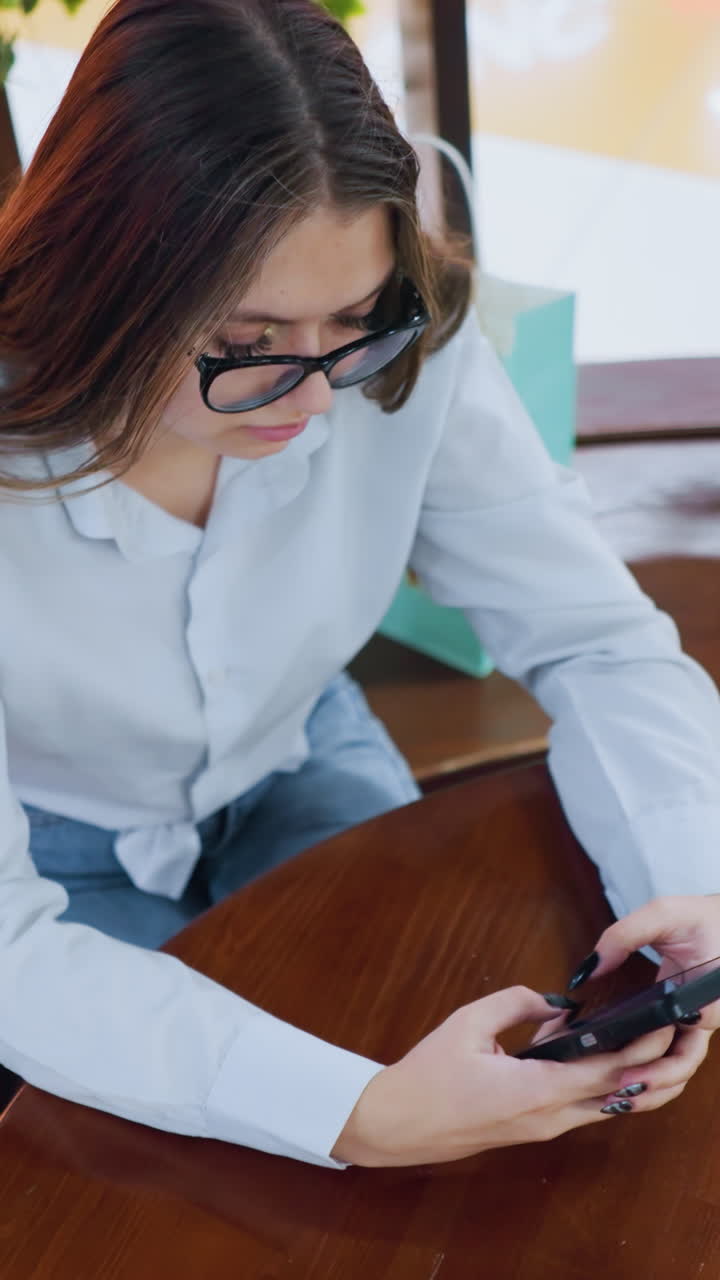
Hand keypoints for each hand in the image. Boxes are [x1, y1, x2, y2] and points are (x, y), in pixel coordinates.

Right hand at [331, 986, 673, 1166]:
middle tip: (661, 1030)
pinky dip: (593, 1082)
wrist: (397, 1123)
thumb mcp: (468, 1022)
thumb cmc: (427, 1075)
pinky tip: (583, 1050)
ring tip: (634, 1037)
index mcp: (535, 1091)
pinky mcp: (533, 1129)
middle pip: (616, 1095)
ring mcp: (542, 1129)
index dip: (640, 1050)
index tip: (660, 1025)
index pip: (607, 1073)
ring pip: (600, 1105)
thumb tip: (556, 1001)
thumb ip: (516, 1003)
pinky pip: (577, 1106)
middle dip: (645, 1065)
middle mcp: (548, 1117)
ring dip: (622, 1076)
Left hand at [566, 894, 719, 1116]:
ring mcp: (696, 1023)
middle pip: (685, 1064)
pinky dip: (651, 1074)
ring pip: (679, 1068)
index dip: (661, 1061)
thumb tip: (587, 970)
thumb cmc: (698, 916)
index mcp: (708, 996)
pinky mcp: (685, 1023)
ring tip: (613, 1100)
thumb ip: (622, 937)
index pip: (689, 1039)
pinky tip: (619, 1082)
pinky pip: (671, 1056)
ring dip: (653, 1088)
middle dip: (655, 1083)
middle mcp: (706, 1016)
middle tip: (619, 1089)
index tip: (629, 1069)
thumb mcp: (661, 914)